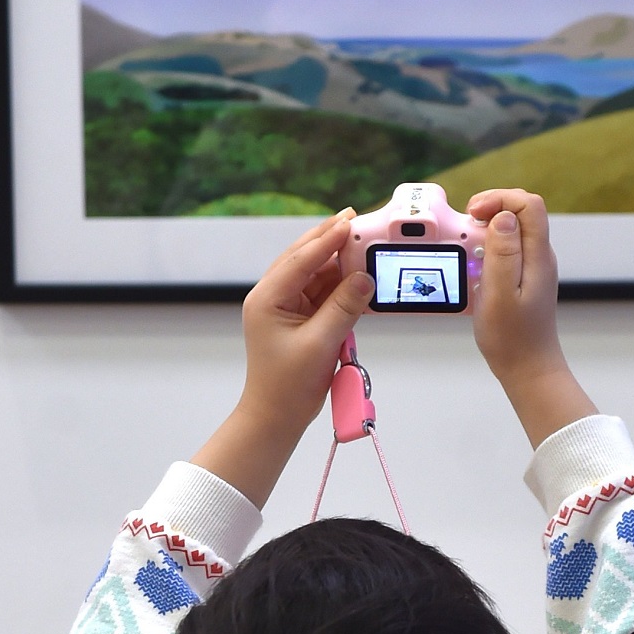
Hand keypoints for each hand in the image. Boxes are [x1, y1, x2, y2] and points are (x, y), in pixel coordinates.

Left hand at [191, 213, 372, 506]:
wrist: (276, 416)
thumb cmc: (288, 385)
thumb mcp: (319, 344)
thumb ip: (343, 307)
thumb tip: (366, 278)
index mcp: (267, 298)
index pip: (300, 260)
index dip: (326, 240)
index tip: (349, 222)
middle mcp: (274, 296)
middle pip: (305, 258)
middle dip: (330, 239)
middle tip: (355, 218)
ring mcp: (287, 306)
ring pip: (315, 273)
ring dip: (339, 260)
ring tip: (362, 241)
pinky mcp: (301, 317)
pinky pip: (323, 292)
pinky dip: (341, 283)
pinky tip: (359, 273)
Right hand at [467, 188, 595, 449]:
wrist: (528, 368)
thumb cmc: (512, 339)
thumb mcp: (499, 295)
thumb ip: (502, 254)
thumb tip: (504, 218)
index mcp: (537, 256)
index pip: (528, 204)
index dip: (500, 199)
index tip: (474, 213)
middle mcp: (539, 256)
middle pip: (521, 211)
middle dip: (491, 208)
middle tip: (465, 225)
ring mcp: (533, 266)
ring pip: (513, 229)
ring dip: (487, 229)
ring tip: (465, 246)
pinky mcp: (524, 278)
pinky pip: (507, 249)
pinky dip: (487, 248)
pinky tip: (473, 265)